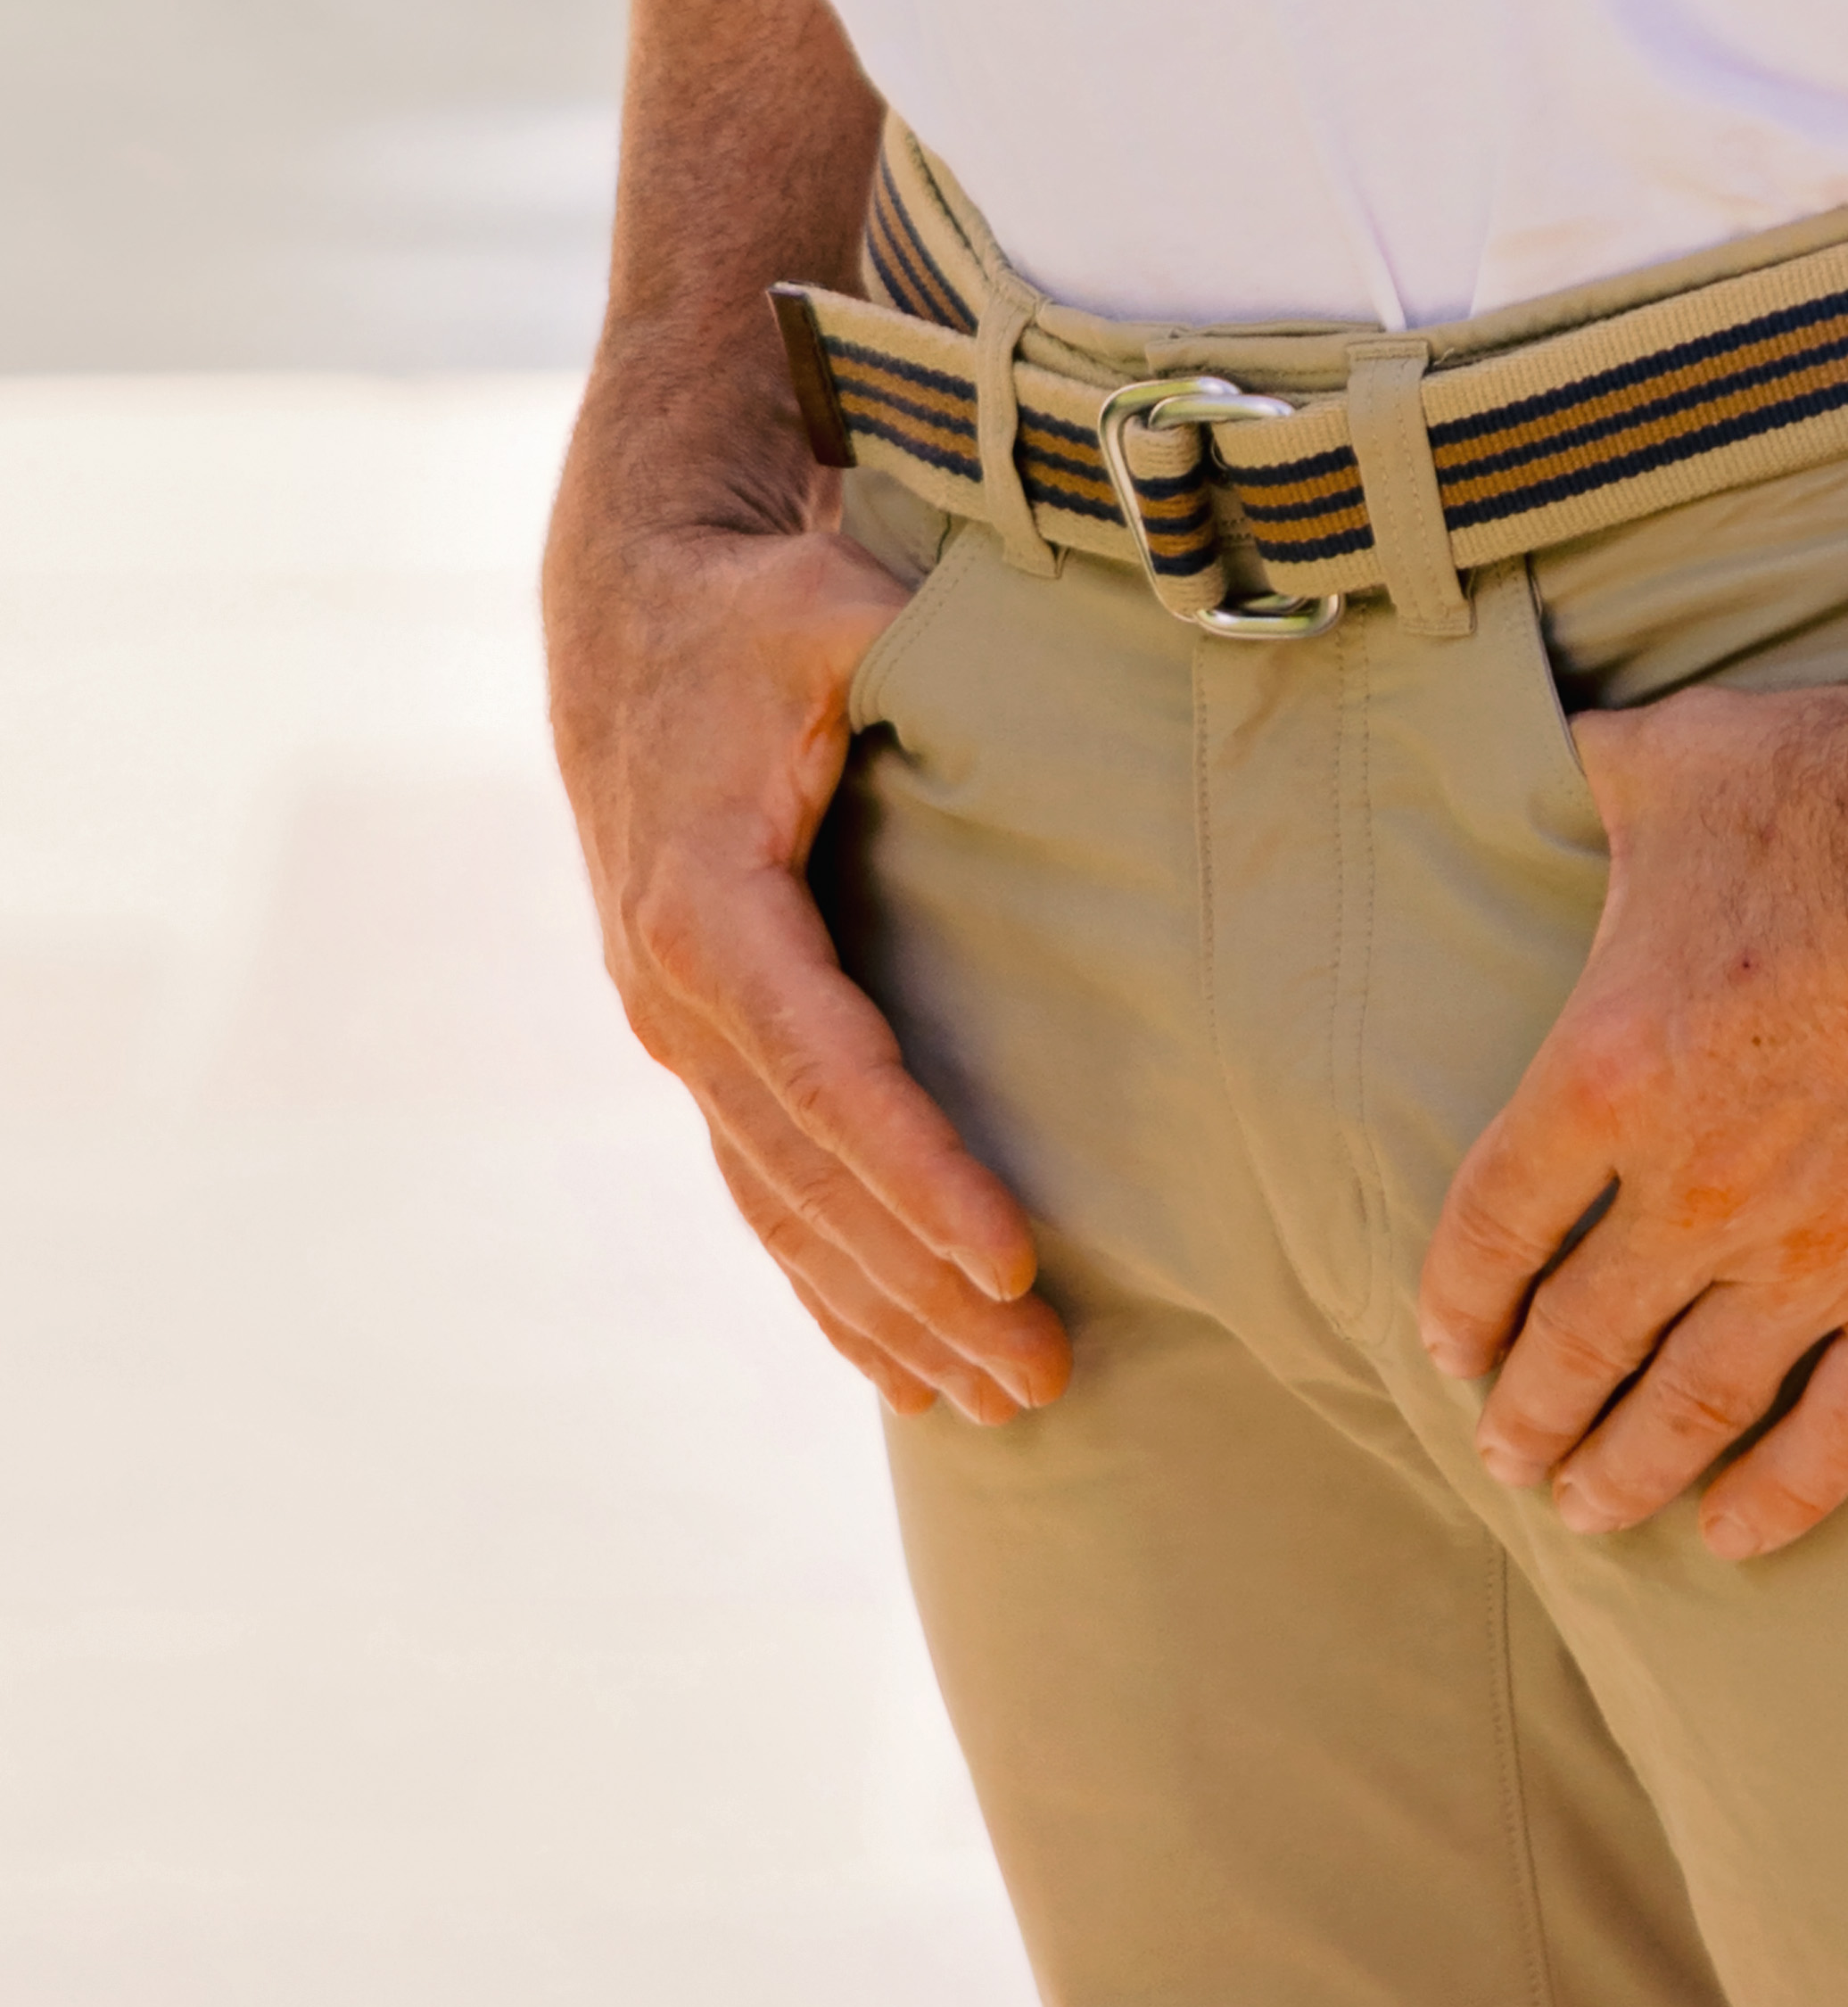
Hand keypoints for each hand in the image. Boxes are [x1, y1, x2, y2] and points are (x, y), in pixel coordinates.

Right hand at [544, 484, 1064, 1424]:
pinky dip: (829, 1286)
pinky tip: (899, 1367)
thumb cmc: (758, 605)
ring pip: (783, 1212)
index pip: (825, 1072)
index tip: (1012, 1254)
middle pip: (807, 1179)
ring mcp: (682, 1035)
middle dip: (922, 1287)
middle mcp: (677, 998)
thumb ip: (915, 643)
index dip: (918, 1172)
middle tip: (1044, 1375)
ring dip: (884, 1314)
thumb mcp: (832, 603)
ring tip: (1001, 1403)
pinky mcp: (703, 1045)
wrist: (633, 609)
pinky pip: (766, 1192)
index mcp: (707, 909)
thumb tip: (1055, 676)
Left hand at [1420, 675, 1847, 1564]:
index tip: (1446, 1342)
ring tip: (1586, 1507)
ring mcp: (1822, 1246)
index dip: (1455, 1304)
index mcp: (1606, 1072)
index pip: (1488, 1232)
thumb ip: (1585, 782)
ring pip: (1691, 1410)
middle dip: (1524, 1413)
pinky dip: (1784, 1496)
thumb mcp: (1668, 760)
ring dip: (1624, 1471)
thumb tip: (1549, 753)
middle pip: (1574, 1344)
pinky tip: (1736, 1535)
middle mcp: (1697, 1187)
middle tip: (1505, 1451)